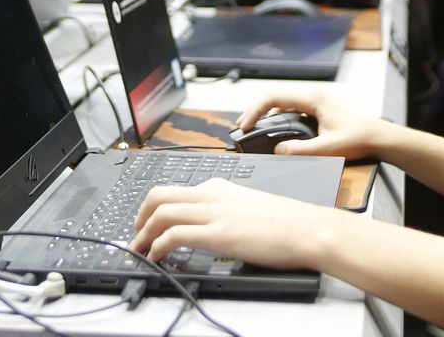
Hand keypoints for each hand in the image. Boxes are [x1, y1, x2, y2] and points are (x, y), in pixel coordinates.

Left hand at [131, 177, 342, 267]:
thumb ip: (225, 210)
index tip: (146, 223)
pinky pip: (176, 235)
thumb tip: (209, 225)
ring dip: (143, 234)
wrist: (307, 228)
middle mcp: (212, 194)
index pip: (174, 190)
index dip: (152, 208)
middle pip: (158, 195)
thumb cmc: (286, 222)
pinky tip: (158, 258)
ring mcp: (215, 212)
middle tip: (136, 236)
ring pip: (161, 213)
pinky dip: (159, 247)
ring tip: (140, 252)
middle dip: (139, 217)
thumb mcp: (248, 206)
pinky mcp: (219, 233)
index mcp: (219, 186)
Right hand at [236, 88, 390, 160]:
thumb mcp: (328, 150)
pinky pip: (295, 106)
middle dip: (257, 110)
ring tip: (254, 125)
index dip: (255, 110)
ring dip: (268, 111)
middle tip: (242, 126)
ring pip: (285, 100)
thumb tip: (278, 151)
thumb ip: (300, 151)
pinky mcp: (322, 107)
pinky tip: (276, 126)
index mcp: (314, 98)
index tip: (245, 125)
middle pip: (277, 96)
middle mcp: (315, 94)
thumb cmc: (360, 139)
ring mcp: (319, 99)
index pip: (275, 97)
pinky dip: (281, 114)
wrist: (382, 137)